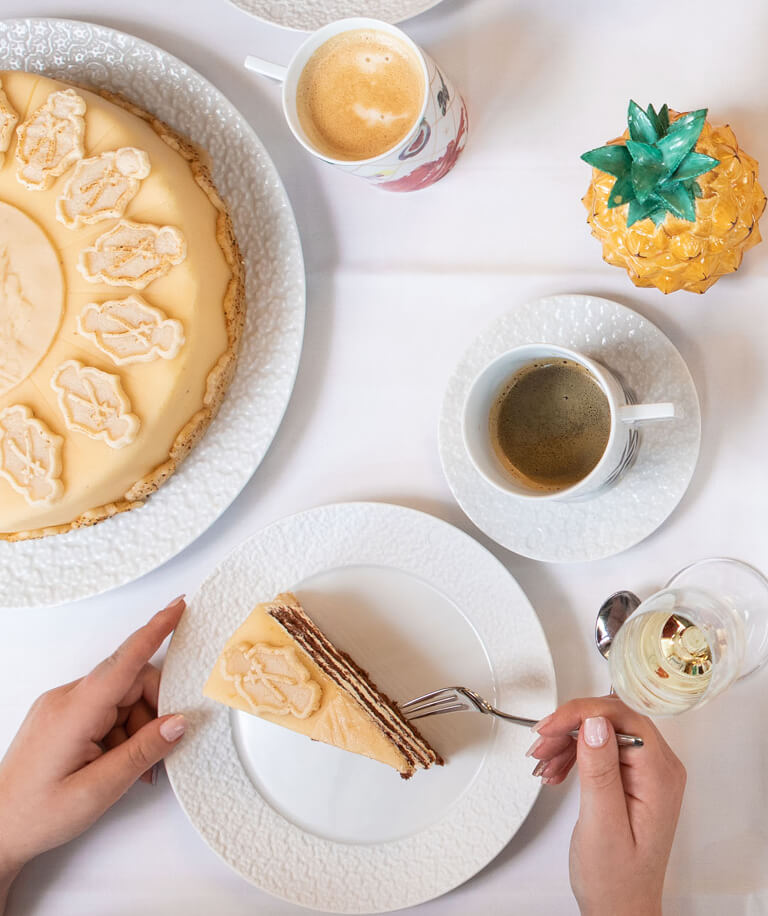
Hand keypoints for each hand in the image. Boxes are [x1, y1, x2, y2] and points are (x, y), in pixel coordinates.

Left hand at [0, 596, 186, 902]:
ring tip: (131, 770)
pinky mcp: (62, 716)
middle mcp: (66, 699)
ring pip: (121, 699)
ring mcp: (62, 706)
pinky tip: (117, 763)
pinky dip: (121, 732)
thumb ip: (142, 752)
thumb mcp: (97, 791)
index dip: (155, 630)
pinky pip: (105, 710)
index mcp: (74, 712)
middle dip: (153, 711)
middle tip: (160, 749)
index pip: (124, 660)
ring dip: (137, 729)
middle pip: (130, 683)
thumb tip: (178, 722)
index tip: (178, 607)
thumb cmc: (34, 815)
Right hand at [527, 697, 685, 915]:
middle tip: (541, 744)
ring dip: (568, 740)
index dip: (583, 713)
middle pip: (611, 720)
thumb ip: (601, 772)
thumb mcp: (602, 826)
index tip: (551, 726)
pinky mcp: (631, 778)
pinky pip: (599, 748)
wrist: (618, 908)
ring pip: (602, 731)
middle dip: (571, 726)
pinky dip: (573, 753)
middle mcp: (659, 769)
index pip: (624, 718)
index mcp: (660, 777)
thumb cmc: (616, 880)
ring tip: (543, 761)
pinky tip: (555, 770)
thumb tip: (595, 723)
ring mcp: (646, 773)